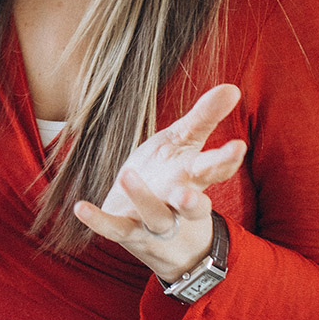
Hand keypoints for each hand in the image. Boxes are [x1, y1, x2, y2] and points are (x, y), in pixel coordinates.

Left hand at [72, 84, 245, 281]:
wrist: (160, 233)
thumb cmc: (173, 175)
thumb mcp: (186, 144)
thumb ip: (205, 117)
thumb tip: (233, 87)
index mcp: (194, 178)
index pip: (215, 171)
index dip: (226, 160)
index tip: (238, 147)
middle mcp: (178, 203)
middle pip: (191, 206)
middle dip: (191, 202)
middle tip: (187, 194)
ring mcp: (154, 221)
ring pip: (154, 215)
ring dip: (142, 198)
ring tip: (128, 174)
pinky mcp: (128, 230)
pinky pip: (114, 228)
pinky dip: (98, 220)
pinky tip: (80, 207)